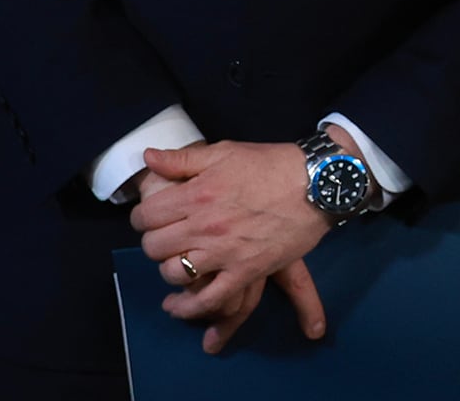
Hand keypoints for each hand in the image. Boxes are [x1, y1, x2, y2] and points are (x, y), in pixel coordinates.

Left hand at [133, 140, 332, 350]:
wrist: (316, 184)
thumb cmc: (271, 164)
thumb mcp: (226, 151)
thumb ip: (183, 159)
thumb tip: (148, 157)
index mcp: (197, 194)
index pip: (147, 215)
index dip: (143, 217)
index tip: (152, 216)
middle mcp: (205, 226)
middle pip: (154, 246)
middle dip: (154, 241)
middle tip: (167, 236)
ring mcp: (224, 253)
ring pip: (173, 273)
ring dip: (169, 268)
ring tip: (177, 261)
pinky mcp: (244, 272)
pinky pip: (208, 299)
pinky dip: (187, 307)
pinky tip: (176, 305)